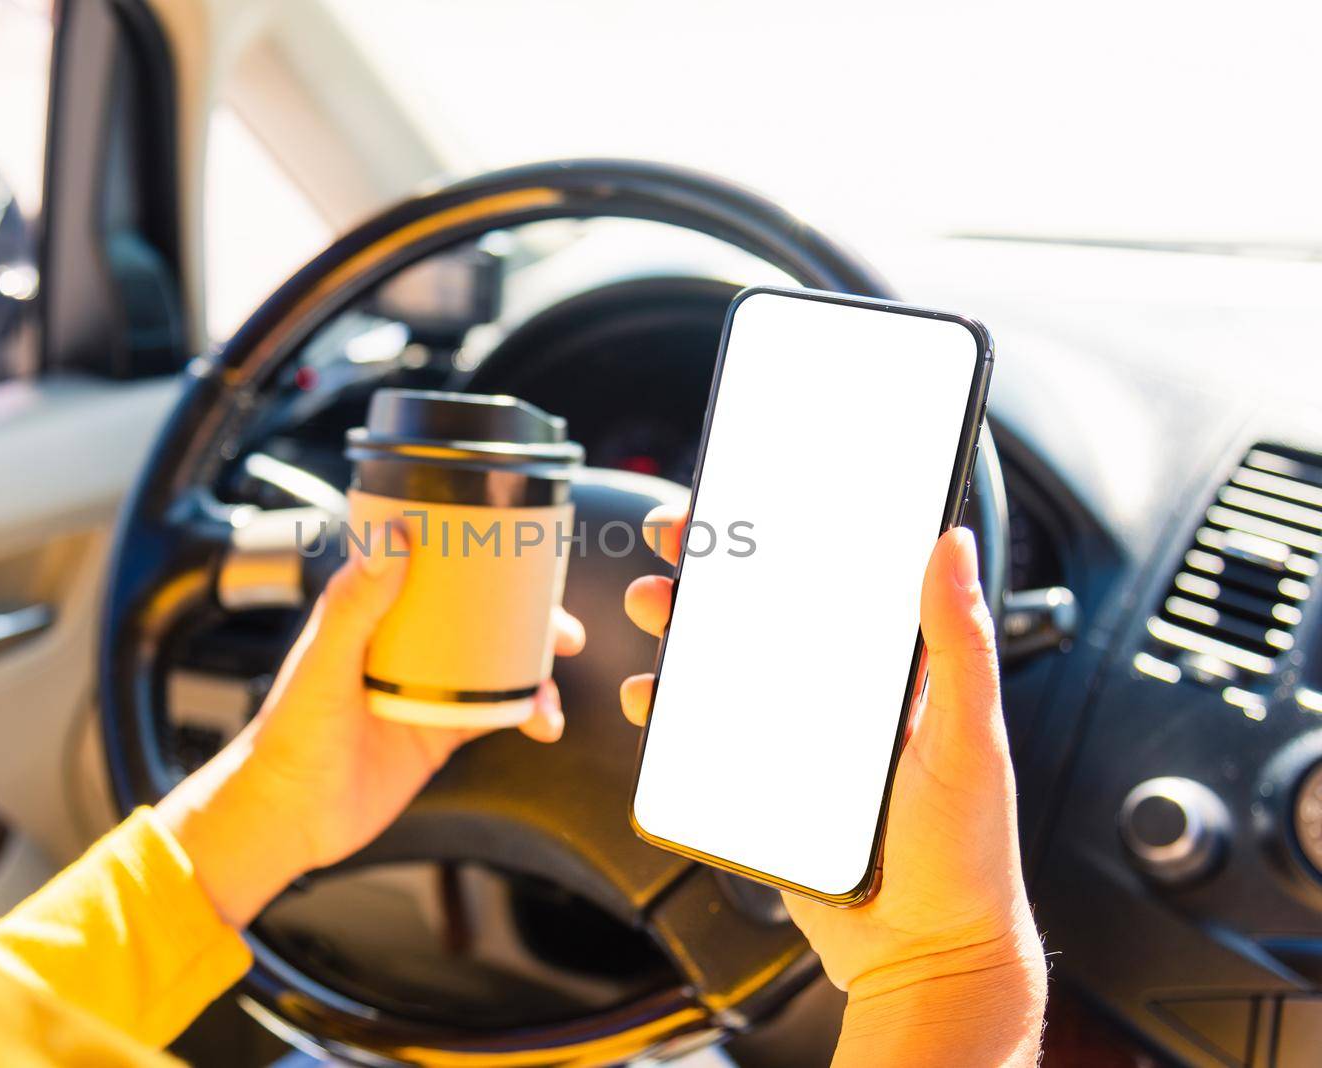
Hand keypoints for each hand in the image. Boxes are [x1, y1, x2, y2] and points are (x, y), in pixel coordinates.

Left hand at [160, 523, 584, 927]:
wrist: (288, 818)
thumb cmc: (288, 738)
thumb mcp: (324, 666)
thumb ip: (355, 605)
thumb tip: (393, 540)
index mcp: (372, 612)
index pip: (431, 566)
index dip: (479, 556)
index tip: (525, 554)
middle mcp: (405, 643)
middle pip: (478, 613)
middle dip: (529, 617)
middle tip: (564, 632)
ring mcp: (427, 686)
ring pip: (497, 662)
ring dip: (534, 669)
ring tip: (551, 692)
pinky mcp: (440, 730)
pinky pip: (496, 711)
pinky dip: (526, 713)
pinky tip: (542, 724)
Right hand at [622, 506, 1044, 1066]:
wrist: (922, 958)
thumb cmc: (966, 854)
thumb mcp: (969, 739)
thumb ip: (959, 646)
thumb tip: (952, 544)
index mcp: (889, 671)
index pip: (832, 581)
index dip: (786, 533)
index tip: (749, 499)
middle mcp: (836, 696)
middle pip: (764, 613)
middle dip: (714, 570)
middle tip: (678, 542)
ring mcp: (793, 740)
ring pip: (723, 667)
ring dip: (680, 631)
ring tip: (653, 611)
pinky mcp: (759, 784)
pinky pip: (702, 736)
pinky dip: (668, 710)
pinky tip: (652, 699)